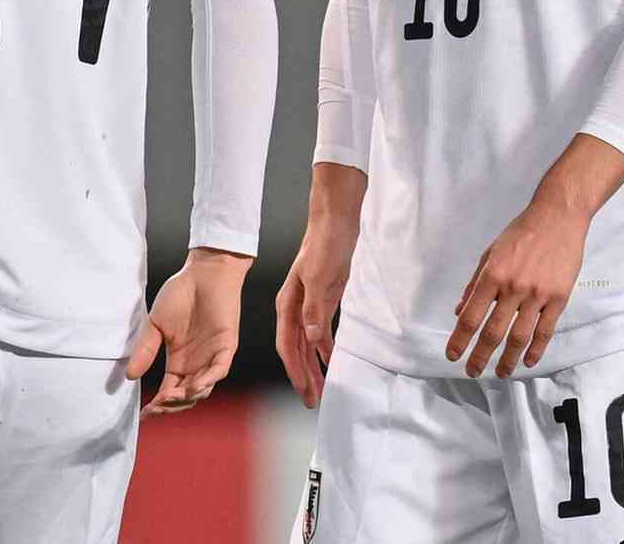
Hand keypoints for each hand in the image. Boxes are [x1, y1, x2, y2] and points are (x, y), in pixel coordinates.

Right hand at [124, 248, 250, 416]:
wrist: (204, 273)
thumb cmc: (181, 294)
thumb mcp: (156, 324)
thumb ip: (145, 350)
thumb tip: (129, 376)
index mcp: (179, 360)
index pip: (168, 391)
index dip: (157, 405)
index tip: (143, 414)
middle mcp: (196, 363)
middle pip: (184, 396)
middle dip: (170, 405)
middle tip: (155, 407)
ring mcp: (212, 356)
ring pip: (202, 389)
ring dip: (186, 397)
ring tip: (169, 397)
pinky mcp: (226, 346)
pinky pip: (219, 370)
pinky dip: (207, 381)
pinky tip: (193, 387)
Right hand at [274, 213, 357, 408]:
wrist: (336, 222)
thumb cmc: (324, 245)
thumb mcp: (320, 277)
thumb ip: (314, 309)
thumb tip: (312, 340)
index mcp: (287, 304)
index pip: (288, 346)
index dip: (296, 371)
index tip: (305, 392)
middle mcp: (294, 309)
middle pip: (296, 350)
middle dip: (303, 376)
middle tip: (313, 402)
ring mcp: (309, 306)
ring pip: (307, 345)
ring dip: (313, 367)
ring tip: (321, 389)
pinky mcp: (324, 301)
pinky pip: (321, 333)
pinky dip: (325, 349)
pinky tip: (330, 361)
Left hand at [447, 194, 589, 377]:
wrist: (558, 217)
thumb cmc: (521, 233)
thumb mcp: (490, 253)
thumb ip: (474, 283)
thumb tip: (459, 311)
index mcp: (493, 275)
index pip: (471, 316)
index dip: (460, 339)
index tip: (452, 356)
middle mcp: (513, 287)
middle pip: (493, 332)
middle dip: (480, 356)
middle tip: (472, 372)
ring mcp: (538, 294)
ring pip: (520, 336)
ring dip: (508, 359)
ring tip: (501, 372)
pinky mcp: (558, 298)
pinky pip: (545, 330)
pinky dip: (536, 349)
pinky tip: (527, 360)